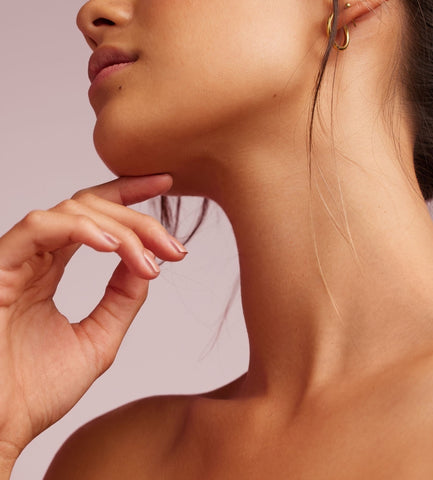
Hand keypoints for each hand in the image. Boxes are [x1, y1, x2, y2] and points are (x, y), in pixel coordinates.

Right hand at [0, 175, 186, 461]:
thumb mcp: (98, 338)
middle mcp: (34, 257)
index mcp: (51, 269)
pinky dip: (79, 230)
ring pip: (71, 212)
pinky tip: (112, 248)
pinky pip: (38, 228)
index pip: (93, 216)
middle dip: (139, 222)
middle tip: (175, 247)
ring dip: (120, 230)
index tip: (165, 183)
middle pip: (91, 209)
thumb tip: (145, 263)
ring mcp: (15, 259)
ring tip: (149, 260)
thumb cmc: (36, 393)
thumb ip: (121, 298)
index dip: (129, 195)